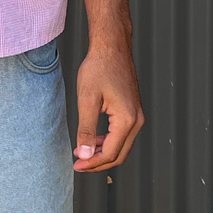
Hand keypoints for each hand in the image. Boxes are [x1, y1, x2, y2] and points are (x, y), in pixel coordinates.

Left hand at [74, 41, 143, 171]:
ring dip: (102, 152)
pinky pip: (123, 135)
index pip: (110, 153)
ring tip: (83, 151)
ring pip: (122, 146)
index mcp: (127, 120)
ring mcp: (137, 115)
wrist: (112, 47)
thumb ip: (86, 129)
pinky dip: (108, 141)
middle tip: (78, 164)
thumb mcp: (87, 100)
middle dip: (98, 162)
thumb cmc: (99, 68)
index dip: (91, 163)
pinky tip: (93, 138)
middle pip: (119, 154)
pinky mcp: (133, 111)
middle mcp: (137, 120)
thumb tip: (85, 155)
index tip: (75, 165)